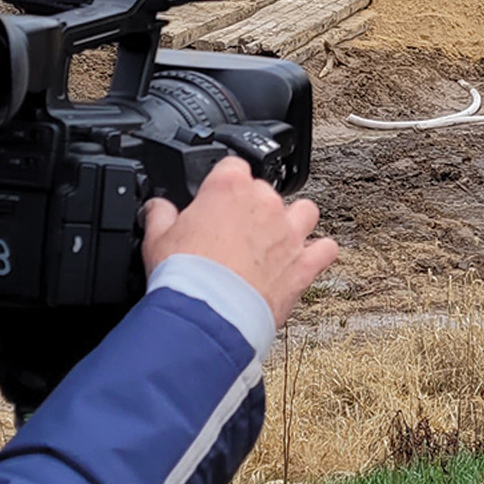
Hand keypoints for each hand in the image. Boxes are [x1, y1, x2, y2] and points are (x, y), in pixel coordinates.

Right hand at [141, 157, 337, 327]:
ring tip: (276, 238)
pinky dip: (320, 253)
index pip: (233, 166)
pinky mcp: (304, 266)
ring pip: (305, 211)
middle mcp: (264, 204)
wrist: (209, 317)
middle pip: (266, 190)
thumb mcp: (157, 238)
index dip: (223, 182)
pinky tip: (307, 259)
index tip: (215, 199)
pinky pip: (327, 250)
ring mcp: (288, 234)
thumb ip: (160, 214)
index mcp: (228, 188)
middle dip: (252, 208)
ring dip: (294, 222)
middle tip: (234, 232)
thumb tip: (156, 207)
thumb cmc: (186, 277)